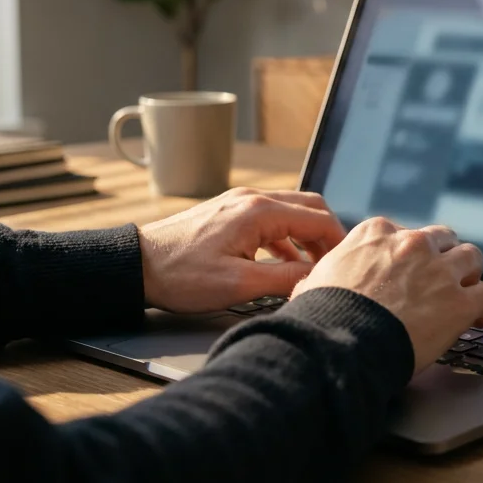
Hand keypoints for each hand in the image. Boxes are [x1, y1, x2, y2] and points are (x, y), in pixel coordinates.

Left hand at [138, 188, 346, 312]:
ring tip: (313, 267)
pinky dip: (285, 238)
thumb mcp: (238, 284)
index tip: (346, 265)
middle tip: (334, 264)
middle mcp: (252, 199)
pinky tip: (283, 263)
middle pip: (309, 207)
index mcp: (259, 211)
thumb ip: (284, 278)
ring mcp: (239, 203)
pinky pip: (270, 219)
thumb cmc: (181, 276)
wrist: (136, 266)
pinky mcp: (228, 213)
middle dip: (326, 235)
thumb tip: (317, 277)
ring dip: (306, 237)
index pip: (318, 218)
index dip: (338, 243)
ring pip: (290, 211)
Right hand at [292, 217, 482, 372]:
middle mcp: (412, 244)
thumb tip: (317, 282)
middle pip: (442, 239)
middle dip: (442, 257)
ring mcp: (438, 271)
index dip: (409, 254)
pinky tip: (482, 317)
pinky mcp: (459, 302)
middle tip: (440, 280)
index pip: (404, 233)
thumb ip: (327, 273)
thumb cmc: (322, 317)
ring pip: (472, 257)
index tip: (408, 270)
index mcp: (376, 233)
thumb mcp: (313, 281)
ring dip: (469, 274)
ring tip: (466, 292)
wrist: (339, 345)